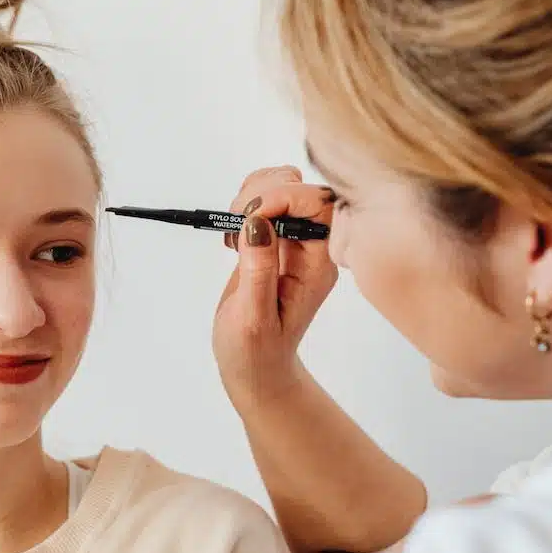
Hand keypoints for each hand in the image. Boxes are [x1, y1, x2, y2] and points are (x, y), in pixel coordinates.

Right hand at [213, 166, 337, 405]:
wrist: (255, 366)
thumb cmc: (255, 351)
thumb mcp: (253, 317)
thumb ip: (258, 269)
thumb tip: (258, 222)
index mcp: (318, 266)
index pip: (318, 205)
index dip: (283, 198)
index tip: (249, 217)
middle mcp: (312, 248)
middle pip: (302, 187)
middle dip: (264, 192)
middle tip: (237, 226)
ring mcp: (294, 241)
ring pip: (283, 185)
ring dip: (251, 195)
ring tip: (233, 231)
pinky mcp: (275, 239)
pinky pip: (266, 200)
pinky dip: (244, 204)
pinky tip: (234, 234)